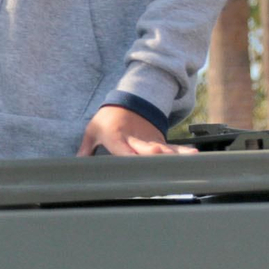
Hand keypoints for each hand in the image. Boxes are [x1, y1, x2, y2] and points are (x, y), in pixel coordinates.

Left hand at [76, 105, 197, 155]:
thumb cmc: (107, 120)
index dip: (128, 157)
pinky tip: (195, 157)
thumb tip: (73, 166)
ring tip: (189, 157)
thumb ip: (84, 150)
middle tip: (161, 156)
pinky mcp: (159, 140)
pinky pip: (173, 147)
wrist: (127, 102)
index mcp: (116, 137)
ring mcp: (149, 139)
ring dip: (175, 154)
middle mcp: (135, 139)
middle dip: (153, 153)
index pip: (122, 149)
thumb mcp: (92, 131)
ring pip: (163, 148)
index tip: (134, 163)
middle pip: (145, 148)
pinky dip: (183, 152)